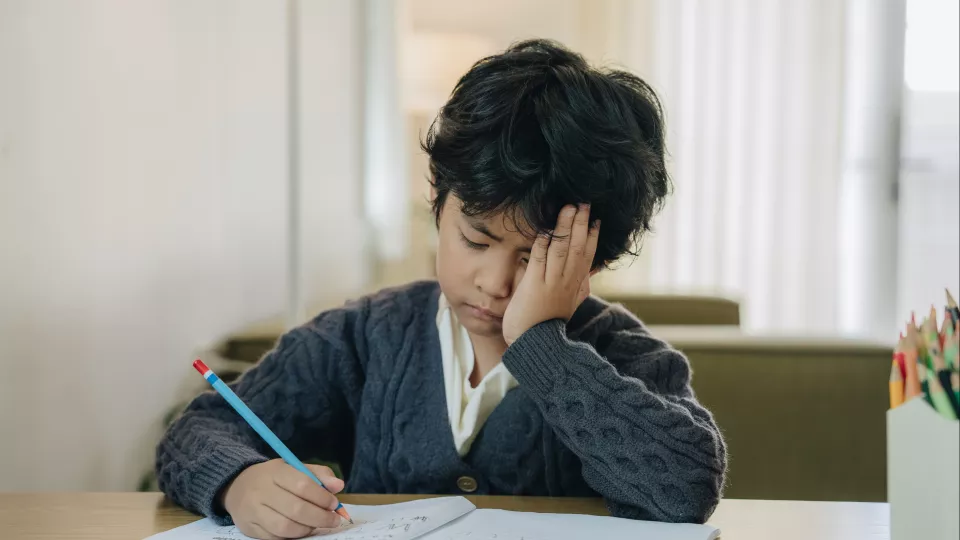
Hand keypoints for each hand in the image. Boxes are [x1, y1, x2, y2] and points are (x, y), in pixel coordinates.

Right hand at [221, 459, 344, 539]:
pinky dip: (292, 536)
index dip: (322, 497)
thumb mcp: (294, 468)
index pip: (303, 485)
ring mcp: (253, 511)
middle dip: (320, 517)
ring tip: (316, 525)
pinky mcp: (248, 528)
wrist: (237, 485)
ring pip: (285, 527)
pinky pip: (274, 538)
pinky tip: (300, 529)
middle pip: (296, 509)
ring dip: (307, 529)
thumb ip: (319, 474)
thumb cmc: (273, 477)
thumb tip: (338, 486)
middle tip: (333, 520)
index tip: (334, 504)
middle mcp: (261, 491)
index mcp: (276, 472)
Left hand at [502, 204, 598, 345]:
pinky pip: (540, 259)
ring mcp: (551, 283)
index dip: (592, 237)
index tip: (596, 219)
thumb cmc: (546, 325)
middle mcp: (566, 282)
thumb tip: (592, 270)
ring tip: (569, 208)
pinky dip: (543, 243)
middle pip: (576, 248)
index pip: (586, 256)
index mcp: (574, 286)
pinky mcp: (534, 285)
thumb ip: (580, 285)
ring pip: (561, 249)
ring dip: (565, 227)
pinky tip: (545, 229)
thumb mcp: (570, 303)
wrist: (534, 346)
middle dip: (580, 224)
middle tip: (584, 203)